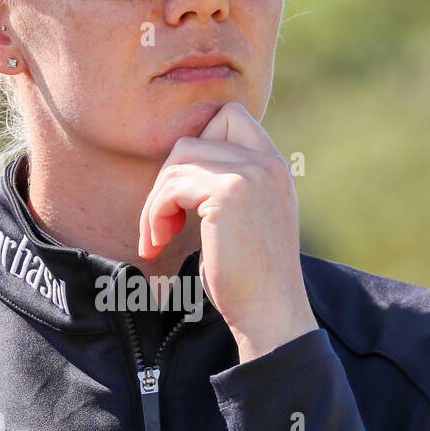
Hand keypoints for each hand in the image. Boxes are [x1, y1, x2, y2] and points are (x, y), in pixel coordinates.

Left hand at [137, 103, 317, 358]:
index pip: (228, 117)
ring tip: (157, 238)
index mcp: (274, 165)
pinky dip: (155, 214)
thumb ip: (230, 184)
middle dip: (168, 178)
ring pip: (177, 160)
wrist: (270, 313)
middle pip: (193, 139)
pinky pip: (171, 186)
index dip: (197, 148)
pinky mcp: (228, 193)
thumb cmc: (251, 278)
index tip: (186, 194)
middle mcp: (267, 162)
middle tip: (163, 223)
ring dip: (156, 202)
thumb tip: (182, 167)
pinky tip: (158, 243)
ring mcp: (250, 173)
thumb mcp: (248, 218)